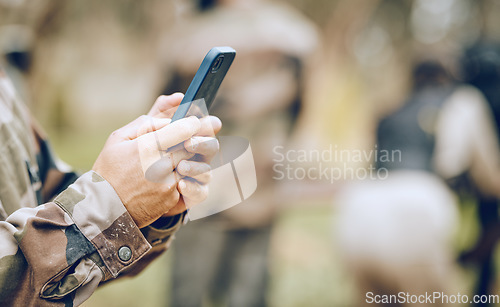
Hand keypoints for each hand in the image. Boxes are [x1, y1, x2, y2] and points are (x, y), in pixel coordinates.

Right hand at [92, 93, 219, 227]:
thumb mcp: (118, 139)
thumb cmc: (108, 170)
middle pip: (191, 146)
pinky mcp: (172, 198)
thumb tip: (168, 121)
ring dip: (194, 158)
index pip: (182, 130)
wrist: (104, 208)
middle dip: (198, 138)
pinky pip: (187, 181)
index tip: (196, 121)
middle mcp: (160, 165)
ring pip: (192, 164)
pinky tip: (181, 171)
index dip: (192, 124)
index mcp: (147, 147)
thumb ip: (144, 124)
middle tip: (203, 132)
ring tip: (190, 153)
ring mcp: (168, 183)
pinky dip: (187, 175)